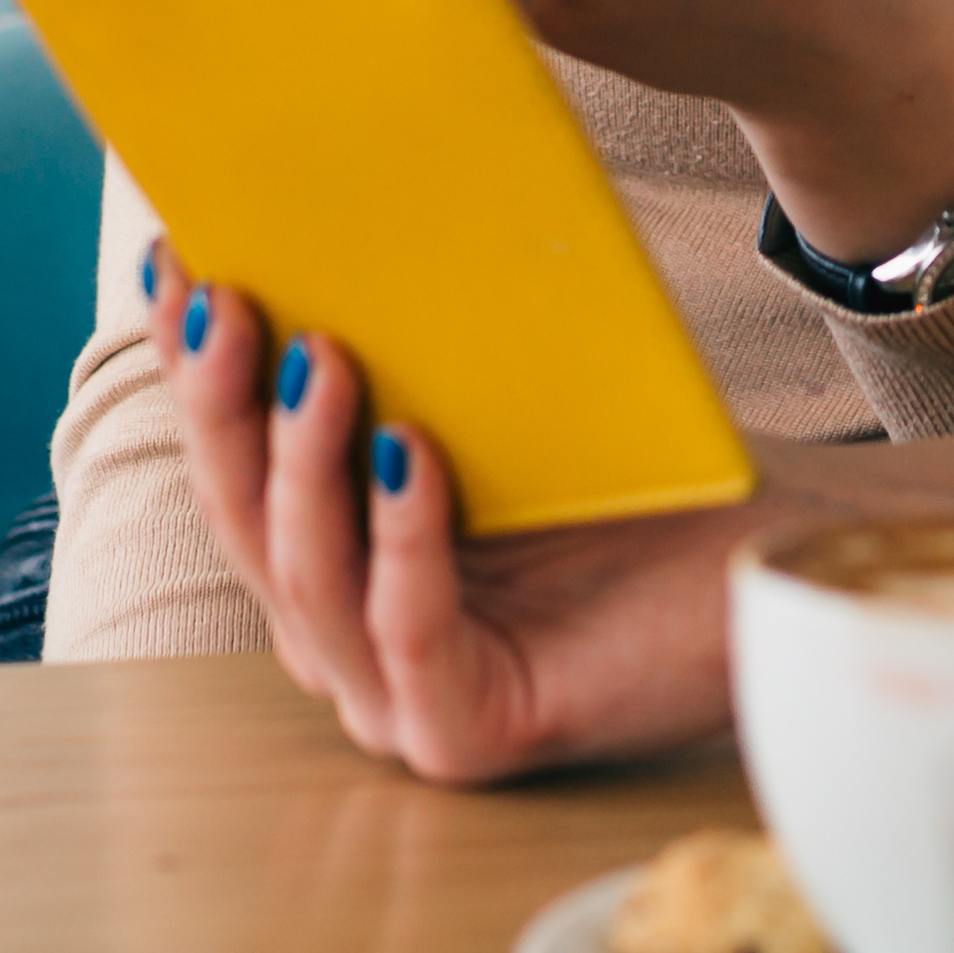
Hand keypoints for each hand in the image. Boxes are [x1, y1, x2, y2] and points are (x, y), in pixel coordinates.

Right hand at [147, 237, 831, 777]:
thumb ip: (409, 354)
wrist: (779, 554)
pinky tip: (407, 454)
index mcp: (341, 561)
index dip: (196, 370)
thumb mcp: (499, 404)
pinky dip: (399, 539)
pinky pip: (408, 631)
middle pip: (246, 522)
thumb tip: (322, 218)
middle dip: (221, 406)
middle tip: (223, 299)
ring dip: (301, 460)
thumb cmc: (645, 482)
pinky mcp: (466, 734)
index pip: (238, 464)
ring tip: (323, 355)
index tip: (175, 261)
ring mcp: (399, 697)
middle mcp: (348, 639)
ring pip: (306, 577)